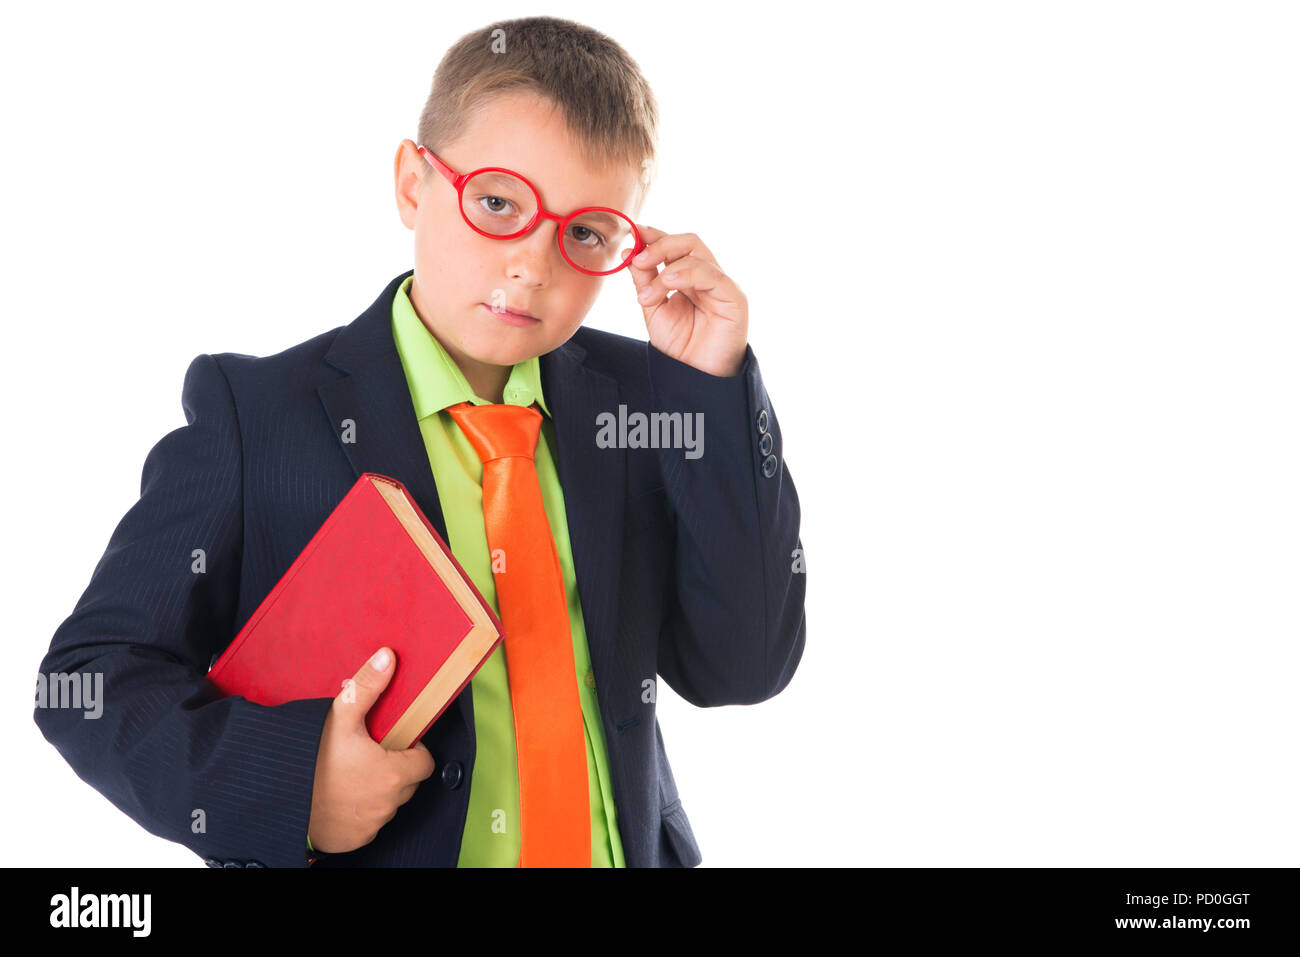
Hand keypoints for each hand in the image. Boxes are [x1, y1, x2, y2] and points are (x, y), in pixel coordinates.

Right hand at [307, 647, 436, 853]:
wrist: (279, 800)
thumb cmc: (310, 759)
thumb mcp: (340, 716)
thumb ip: (368, 686)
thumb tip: (387, 657)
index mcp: (393, 774)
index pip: (425, 762)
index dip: (412, 750)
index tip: (392, 743)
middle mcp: (388, 804)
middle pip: (409, 783)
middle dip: (396, 768)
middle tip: (369, 754)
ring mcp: (373, 824)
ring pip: (390, 803)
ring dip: (379, 789)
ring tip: (353, 774)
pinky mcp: (357, 840)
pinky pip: (371, 823)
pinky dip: (362, 811)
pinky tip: (343, 796)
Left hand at [624, 225, 747, 377]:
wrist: (696, 376)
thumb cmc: (681, 345)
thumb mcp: (654, 308)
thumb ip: (644, 280)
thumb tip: (629, 253)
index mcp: (689, 277)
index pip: (675, 246)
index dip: (654, 236)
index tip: (632, 233)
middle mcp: (707, 276)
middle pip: (688, 242)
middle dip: (660, 245)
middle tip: (637, 259)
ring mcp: (722, 285)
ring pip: (697, 256)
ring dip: (666, 269)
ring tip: (647, 294)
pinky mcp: (734, 297)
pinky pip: (712, 275)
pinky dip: (688, 273)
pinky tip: (669, 282)